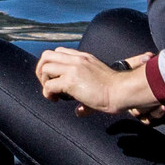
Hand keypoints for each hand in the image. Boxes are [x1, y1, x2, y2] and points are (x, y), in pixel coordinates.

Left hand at [36, 47, 164, 121]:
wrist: (123, 91)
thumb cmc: (115, 90)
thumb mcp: (98, 81)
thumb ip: (85, 93)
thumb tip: (79, 111)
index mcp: (84, 57)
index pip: (59, 52)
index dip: (52, 65)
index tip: (56, 78)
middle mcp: (77, 59)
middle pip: (46, 56)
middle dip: (41, 70)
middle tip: (47, 84)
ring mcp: (73, 69)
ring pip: (44, 68)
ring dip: (43, 81)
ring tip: (52, 92)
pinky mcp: (71, 81)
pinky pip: (48, 85)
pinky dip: (47, 93)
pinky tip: (55, 99)